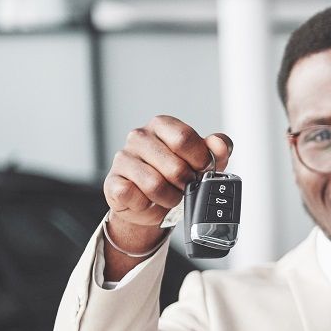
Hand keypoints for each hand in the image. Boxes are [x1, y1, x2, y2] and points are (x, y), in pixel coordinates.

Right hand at [105, 115, 232, 229]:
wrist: (151, 204)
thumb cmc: (176, 177)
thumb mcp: (202, 161)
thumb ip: (217, 150)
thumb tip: (218, 144)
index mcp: (162, 125)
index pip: (184, 138)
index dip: (199, 160)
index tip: (202, 170)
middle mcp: (139, 136)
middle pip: (174, 166)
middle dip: (186, 184)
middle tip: (184, 186)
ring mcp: (123, 158)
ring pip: (155, 185)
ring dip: (169, 198)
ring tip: (168, 196)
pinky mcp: (112, 182)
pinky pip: (133, 196)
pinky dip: (147, 205)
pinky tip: (147, 200)